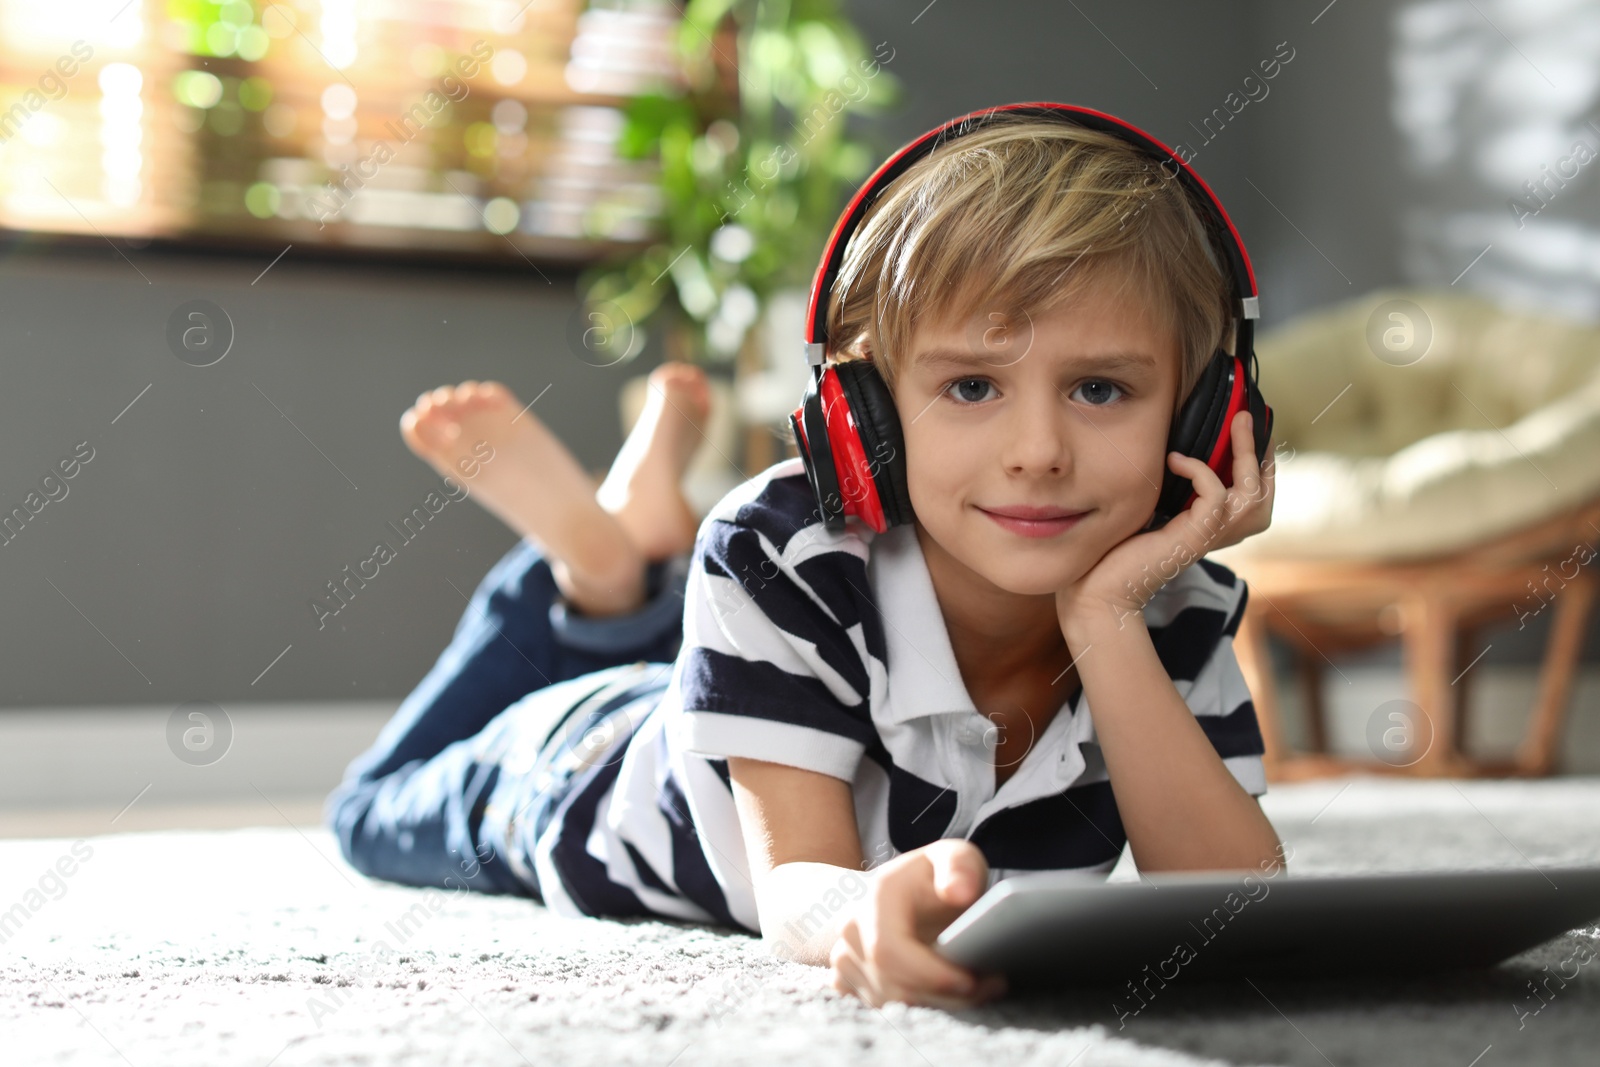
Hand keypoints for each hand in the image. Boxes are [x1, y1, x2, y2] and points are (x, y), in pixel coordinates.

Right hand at [828, 839, 1008, 1008]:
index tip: (972, 980)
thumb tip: (958, 892)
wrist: (892, 892)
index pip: (889, 951)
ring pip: (890, 1004)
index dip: (930, 974)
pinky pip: (883, 1011)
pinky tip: (943, 995)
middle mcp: (850, 930)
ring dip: (938, 1005)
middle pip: (893, 985)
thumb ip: (960, 867)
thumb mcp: (954, 857)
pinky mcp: (846, 983)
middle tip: (989, 987)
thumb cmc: (929, 879)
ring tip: (975, 987)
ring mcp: (843, 960)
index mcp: (874, 898)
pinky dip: (919, 1010)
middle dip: (945, 996)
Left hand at [1056, 410, 1273, 632]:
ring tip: (1233, 423)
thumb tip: (1174, 446)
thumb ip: (1170, 486)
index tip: (1245, 427)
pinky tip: (1175, 460)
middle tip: (1246, 416)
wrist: (1099, 589)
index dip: (1258, 461)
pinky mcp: (1195, 538)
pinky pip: (1215, 496)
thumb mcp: (1152, 508)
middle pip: (1262, 493)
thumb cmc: (1116, 550)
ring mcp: (1209, 537)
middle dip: (1259, 451)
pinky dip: (1200, 471)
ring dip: (1245, 453)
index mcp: (1212, 528)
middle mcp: (1218, 534)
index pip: (1255, 494)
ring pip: (1252, 493)